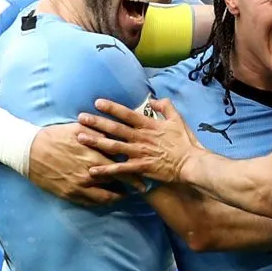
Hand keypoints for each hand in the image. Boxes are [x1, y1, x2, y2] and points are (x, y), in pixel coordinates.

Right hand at [29, 123, 138, 205]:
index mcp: (94, 155)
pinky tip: (108, 198)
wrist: (28, 150)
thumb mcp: (80, 128)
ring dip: (118, 197)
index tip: (146, 173)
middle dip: (131, 186)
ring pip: (106, 197)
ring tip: (126, 195)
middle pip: (118, 183)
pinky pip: (91, 203)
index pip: (123, 167)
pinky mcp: (69, 194)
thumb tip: (119, 132)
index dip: (137, 172)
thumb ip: (101, 132)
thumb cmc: (55, 135)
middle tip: (142, 187)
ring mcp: (78, 186)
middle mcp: (89, 174)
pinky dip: (102, 201)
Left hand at [77, 98, 197, 183]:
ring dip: (96, 142)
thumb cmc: (185, 142)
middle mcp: (141, 137)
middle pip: (115, 128)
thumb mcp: (178, 119)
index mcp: (149, 125)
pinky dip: (106, 170)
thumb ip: (166, 107)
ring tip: (80, 138)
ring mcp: (139, 152)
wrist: (191, 163)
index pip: (127, 114)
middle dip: (97, 122)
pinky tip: (92, 170)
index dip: (112, 107)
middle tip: (80, 118)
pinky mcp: (140, 167)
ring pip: (114, 146)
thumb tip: (154, 100)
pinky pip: (120, 169)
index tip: (97, 102)